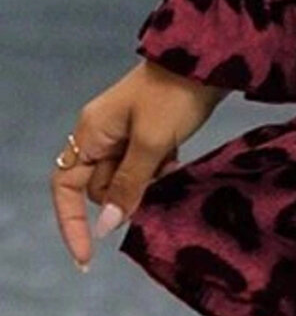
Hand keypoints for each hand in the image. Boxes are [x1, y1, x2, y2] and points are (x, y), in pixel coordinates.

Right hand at [50, 61, 227, 271]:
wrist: (210, 58)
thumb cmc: (175, 93)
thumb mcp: (151, 142)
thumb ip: (128, 185)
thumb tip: (106, 226)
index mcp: (91, 132)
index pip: (66, 187)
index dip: (72, 223)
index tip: (88, 257)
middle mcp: (102, 133)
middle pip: (100, 186)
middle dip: (125, 194)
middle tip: (158, 176)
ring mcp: (125, 132)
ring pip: (125, 180)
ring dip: (147, 182)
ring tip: (171, 162)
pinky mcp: (149, 132)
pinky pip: (145, 167)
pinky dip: (160, 170)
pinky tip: (177, 159)